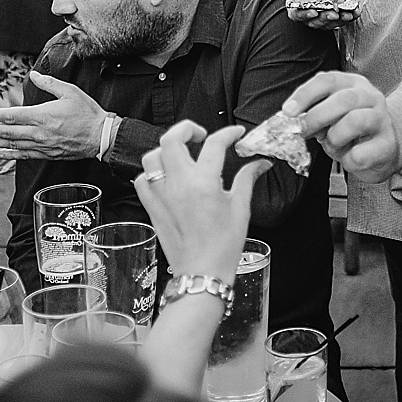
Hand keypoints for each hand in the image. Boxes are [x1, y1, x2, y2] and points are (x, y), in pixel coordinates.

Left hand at [0, 71, 103, 159]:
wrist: (100, 136)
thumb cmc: (87, 113)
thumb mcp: (70, 91)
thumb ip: (49, 83)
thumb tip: (34, 74)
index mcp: (42, 115)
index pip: (11, 116)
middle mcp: (39, 132)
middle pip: (6, 133)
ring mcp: (42, 145)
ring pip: (12, 145)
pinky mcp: (47, 154)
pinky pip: (24, 156)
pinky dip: (9, 156)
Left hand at [135, 121, 267, 280]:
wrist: (202, 273)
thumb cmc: (223, 246)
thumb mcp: (241, 208)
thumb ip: (247, 179)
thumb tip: (259, 164)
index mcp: (205, 183)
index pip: (215, 144)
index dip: (228, 133)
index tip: (236, 134)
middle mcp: (179, 185)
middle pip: (171, 139)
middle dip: (186, 128)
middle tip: (200, 134)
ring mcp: (162, 195)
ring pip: (152, 157)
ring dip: (166, 150)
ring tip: (181, 154)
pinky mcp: (152, 207)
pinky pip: (142, 180)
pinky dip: (151, 174)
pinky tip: (166, 177)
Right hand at [278, 0, 353, 29]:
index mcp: (296, 4)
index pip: (297, 14)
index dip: (304, 15)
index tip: (313, 12)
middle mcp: (309, 13)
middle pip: (315, 22)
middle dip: (325, 18)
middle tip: (333, 13)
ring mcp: (323, 15)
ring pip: (330, 23)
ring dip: (339, 21)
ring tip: (347, 14)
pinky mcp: (336, 14)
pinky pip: (343, 19)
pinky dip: (350, 16)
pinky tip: (356, 12)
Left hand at [282, 71, 399, 182]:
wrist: (388, 146)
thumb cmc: (353, 130)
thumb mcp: (331, 115)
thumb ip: (313, 112)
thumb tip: (291, 121)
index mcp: (352, 84)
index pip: (327, 81)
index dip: (304, 95)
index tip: (288, 111)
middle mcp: (370, 97)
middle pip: (343, 100)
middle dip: (317, 117)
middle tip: (303, 131)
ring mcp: (382, 120)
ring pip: (355, 122)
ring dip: (335, 138)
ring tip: (333, 145)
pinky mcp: (387, 145)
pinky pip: (360, 154)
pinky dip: (347, 160)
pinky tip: (349, 158)